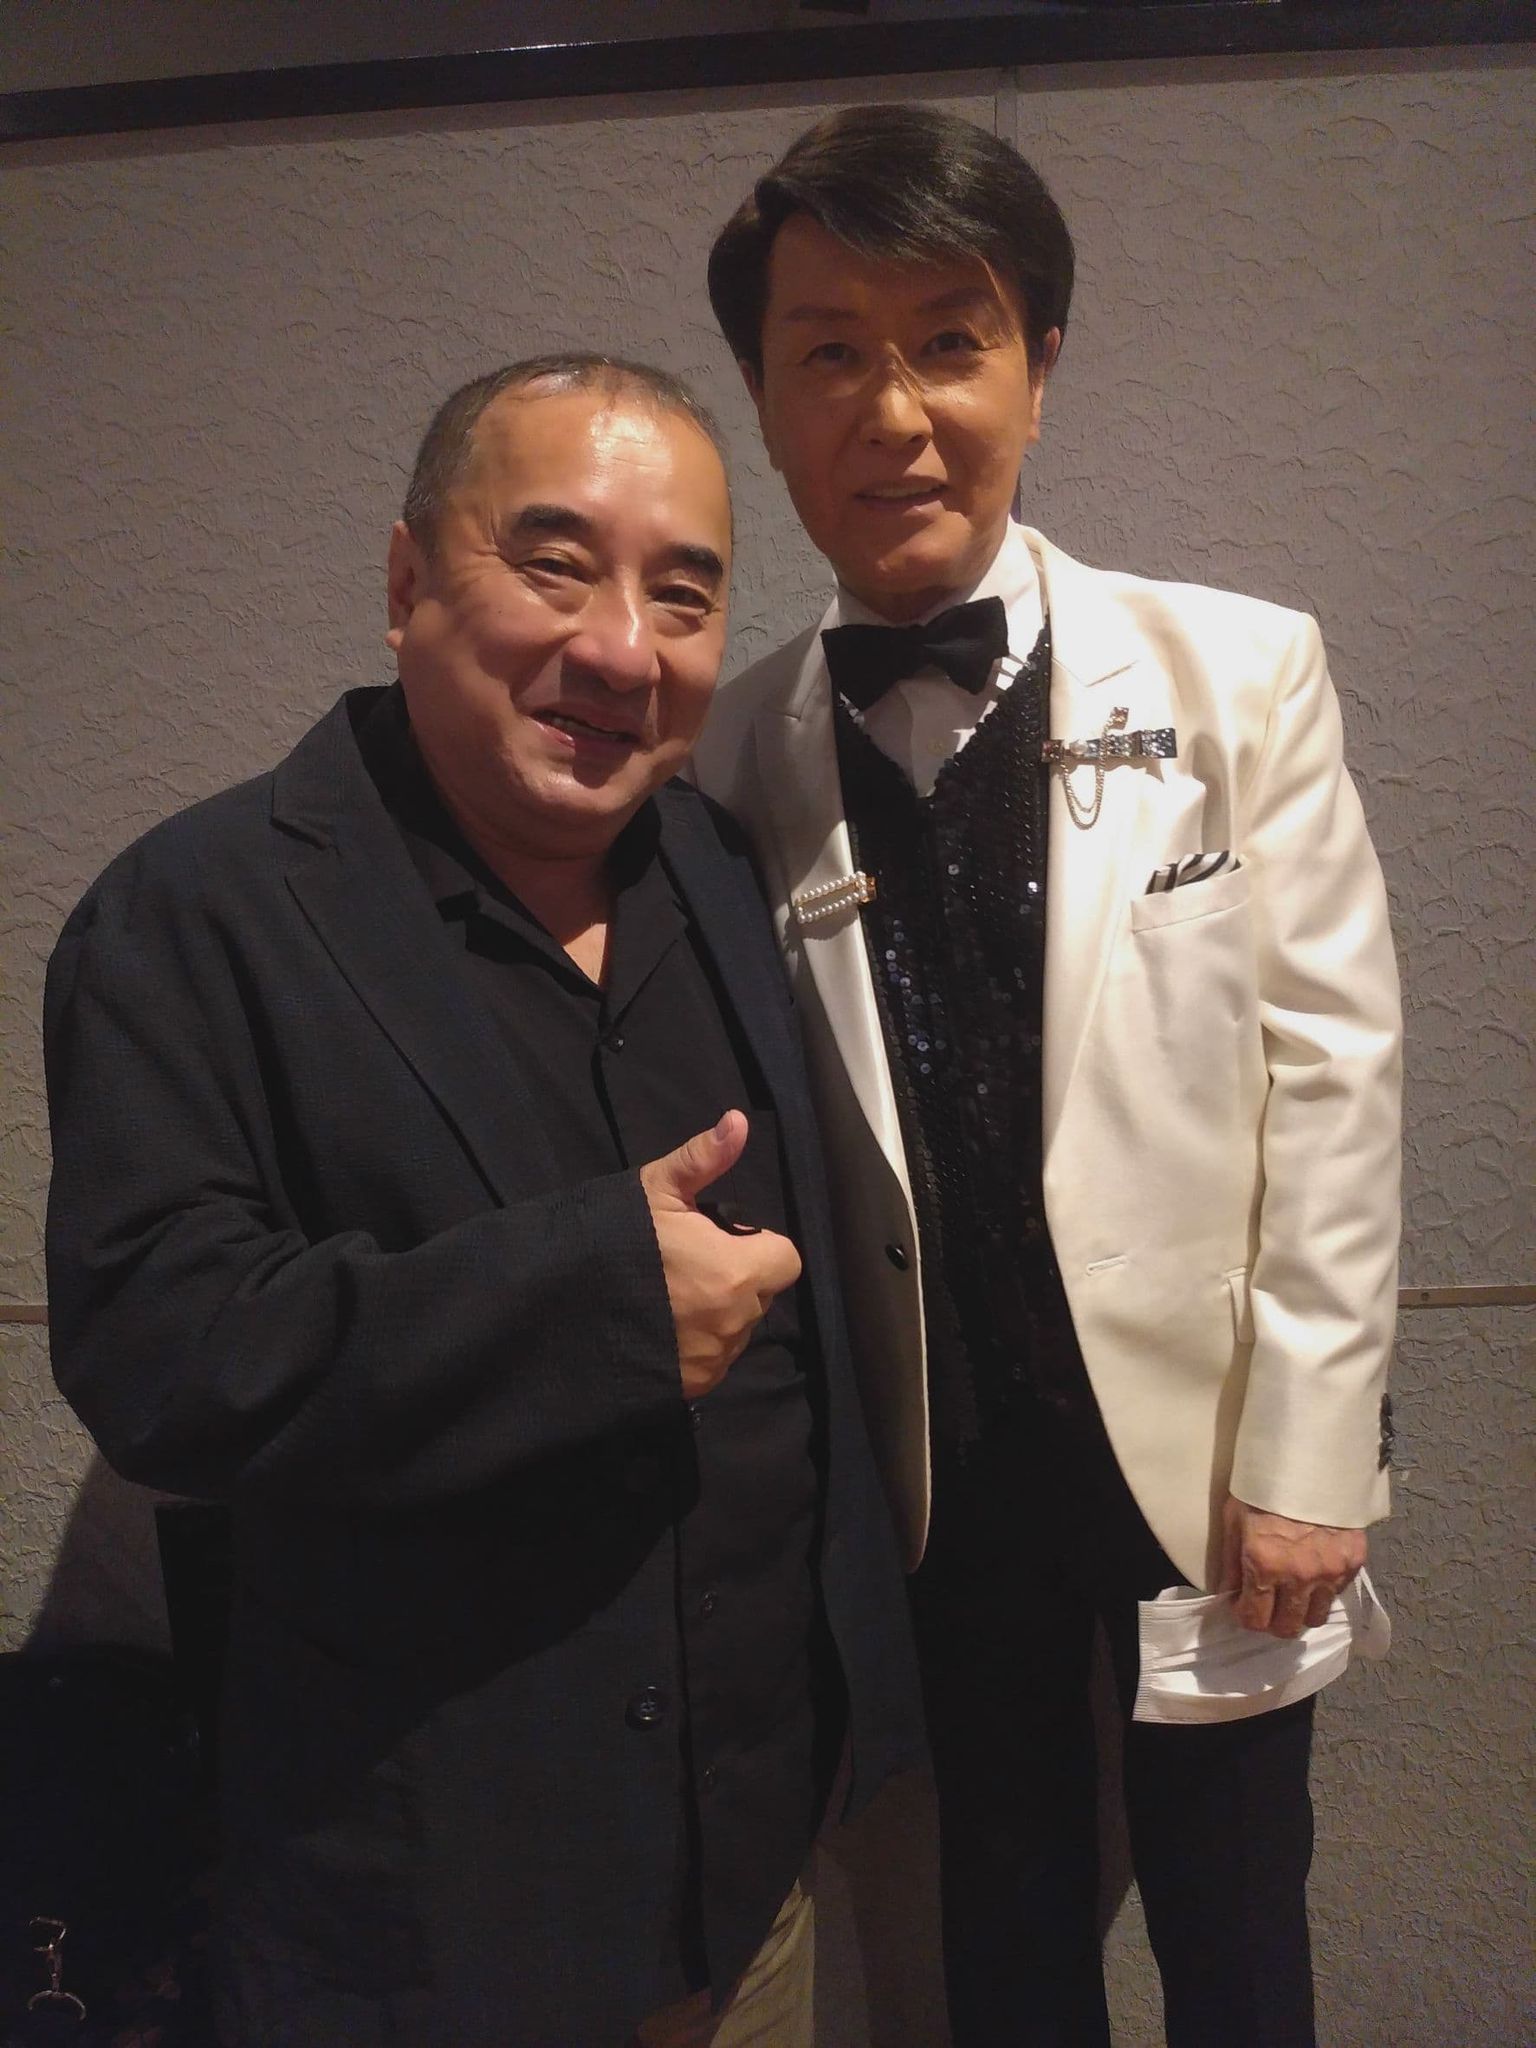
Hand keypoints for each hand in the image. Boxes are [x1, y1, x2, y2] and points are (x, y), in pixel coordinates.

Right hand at [638, 1111, 801, 1400]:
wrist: (559, 1310)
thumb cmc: (613, 1241)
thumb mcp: (654, 1190)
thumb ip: (703, 1159)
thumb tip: (739, 1121)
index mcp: (736, 1271)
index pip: (785, 1259)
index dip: (758, 1245)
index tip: (720, 1239)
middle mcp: (735, 1321)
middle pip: (761, 1293)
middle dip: (736, 1276)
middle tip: (687, 1264)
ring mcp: (714, 1358)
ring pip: (738, 1328)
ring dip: (719, 1312)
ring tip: (669, 1297)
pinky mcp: (693, 1386)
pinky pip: (715, 1359)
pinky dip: (698, 1343)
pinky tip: (662, 1326)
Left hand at [1219, 1493, 1365, 1637]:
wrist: (1309, 1458)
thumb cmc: (1263, 1486)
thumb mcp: (1234, 1519)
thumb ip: (1231, 1563)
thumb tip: (1228, 1595)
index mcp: (1265, 1564)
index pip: (1255, 1619)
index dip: (1245, 1616)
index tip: (1243, 1606)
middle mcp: (1300, 1576)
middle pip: (1288, 1627)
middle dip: (1273, 1620)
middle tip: (1267, 1604)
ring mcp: (1331, 1571)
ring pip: (1316, 1616)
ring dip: (1301, 1609)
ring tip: (1292, 1591)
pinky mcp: (1354, 1562)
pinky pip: (1337, 1594)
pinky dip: (1324, 1591)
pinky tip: (1314, 1572)